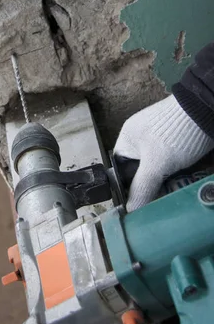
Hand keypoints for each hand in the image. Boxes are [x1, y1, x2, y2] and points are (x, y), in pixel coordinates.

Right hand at [114, 95, 213, 210]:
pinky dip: (175, 177)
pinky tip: (181, 185)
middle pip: (139, 173)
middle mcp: (140, 140)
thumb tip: (129, 212)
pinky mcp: (176, 144)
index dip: (125, 189)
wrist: (205, 111)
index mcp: (127, 140)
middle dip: (148, 188)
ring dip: (164, 184)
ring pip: (156, 171)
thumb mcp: (155, 164)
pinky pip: (170, 166)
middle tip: (156, 204)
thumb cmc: (173, 135)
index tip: (135, 205)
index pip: (119, 171)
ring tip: (170, 197)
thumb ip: (141, 188)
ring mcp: (159, 142)